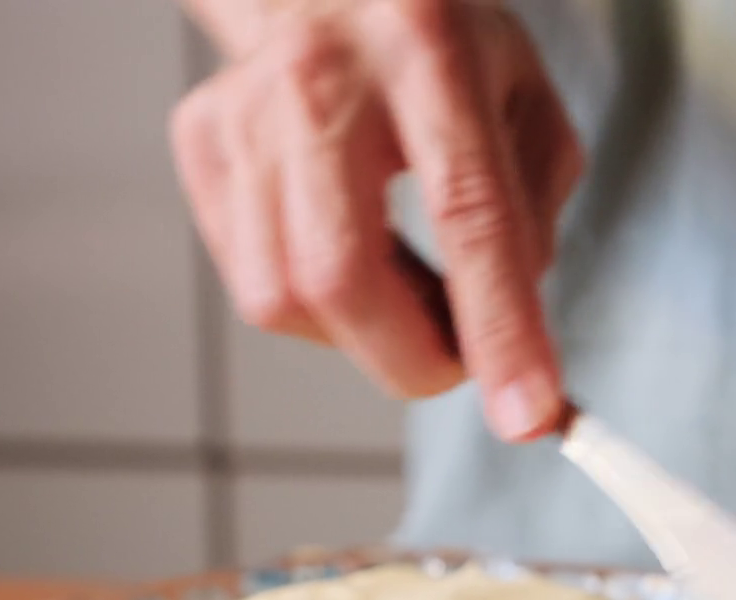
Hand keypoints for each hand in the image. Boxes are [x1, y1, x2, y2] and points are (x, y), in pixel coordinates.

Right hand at [171, 0, 580, 439]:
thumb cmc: (444, 48)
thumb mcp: (529, 104)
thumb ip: (534, 215)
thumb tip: (508, 330)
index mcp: (427, 53)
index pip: (466, 215)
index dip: (499, 328)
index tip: (531, 416)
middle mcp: (319, 80)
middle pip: (342, 274)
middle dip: (415, 359)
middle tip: (466, 361)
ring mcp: (243, 114)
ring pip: (284, 298)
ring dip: (368, 334)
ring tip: (417, 290)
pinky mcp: (202, 147)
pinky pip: (255, 285)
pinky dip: (322, 308)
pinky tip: (358, 260)